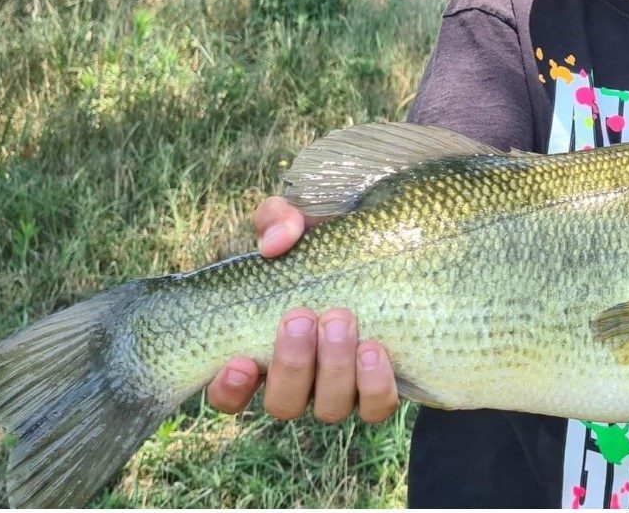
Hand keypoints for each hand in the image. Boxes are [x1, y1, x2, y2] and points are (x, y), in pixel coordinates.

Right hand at [202, 197, 398, 424]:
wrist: (399, 249)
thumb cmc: (336, 241)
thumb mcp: (302, 221)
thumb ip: (279, 220)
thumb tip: (275, 244)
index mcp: (268, 349)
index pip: (231, 394)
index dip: (229, 389)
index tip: (240, 360)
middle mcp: (303, 380)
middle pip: (283, 403)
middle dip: (292, 363)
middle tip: (303, 316)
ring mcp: (343, 388)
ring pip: (328, 408)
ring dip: (332, 368)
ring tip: (341, 319)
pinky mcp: (382, 388)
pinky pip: (376, 407)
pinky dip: (373, 384)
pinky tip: (373, 350)